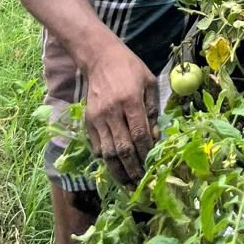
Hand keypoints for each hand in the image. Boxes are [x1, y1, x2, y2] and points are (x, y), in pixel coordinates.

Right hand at [83, 39, 158, 186]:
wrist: (100, 59)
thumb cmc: (130, 69)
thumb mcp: (149, 82)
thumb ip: (153, 108)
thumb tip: (154, 135)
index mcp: (130, 101)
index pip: (139, 135)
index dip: (146, 153)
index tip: (153, 166)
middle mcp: (112, 112)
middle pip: (122, 149)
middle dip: (133, 169)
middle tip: (141, 184)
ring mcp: (98, 118)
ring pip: (107, 153)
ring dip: (118, 171)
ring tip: (128, 184)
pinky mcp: (88, 122)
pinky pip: (97, 147)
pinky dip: (106, 160)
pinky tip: (115, 168)